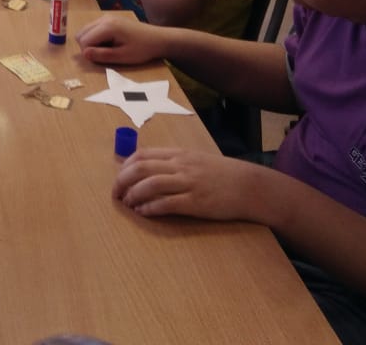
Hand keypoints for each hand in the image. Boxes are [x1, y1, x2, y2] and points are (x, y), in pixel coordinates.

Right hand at [75, 13, 164, 64]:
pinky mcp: (109, 18)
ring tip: (108, 48)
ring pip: (85, 30)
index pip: (84, 41)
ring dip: (91, 42)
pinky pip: (92, 28)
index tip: (105, 57)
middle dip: (88, 47)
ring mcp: (106, 17)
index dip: (90, 53)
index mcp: (107, 27)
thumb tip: (84, 54)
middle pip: (81, 34)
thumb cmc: (141, 49)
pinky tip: (109, 42)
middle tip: (105, 54)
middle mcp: (103, 18)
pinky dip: (95, 37)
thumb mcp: (122, 57)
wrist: (157, 39)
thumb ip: (102, 55)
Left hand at [113, 148, 264, 220]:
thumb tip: (147, 170)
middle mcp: (181, 165)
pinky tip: (144, 212)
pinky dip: (151, 208)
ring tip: (127, 204)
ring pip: (151, 184)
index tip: (120, 178)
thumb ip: (173, 162)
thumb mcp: (195, 160)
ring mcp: (189, 183)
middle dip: (123, 181)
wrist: (249, 186)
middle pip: (141, 168)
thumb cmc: (222, 174)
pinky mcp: (196, 202)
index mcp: (179, 154)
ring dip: (134, 195)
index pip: (143, 155)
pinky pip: (167, 203)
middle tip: (116, 194)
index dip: (126, 167)